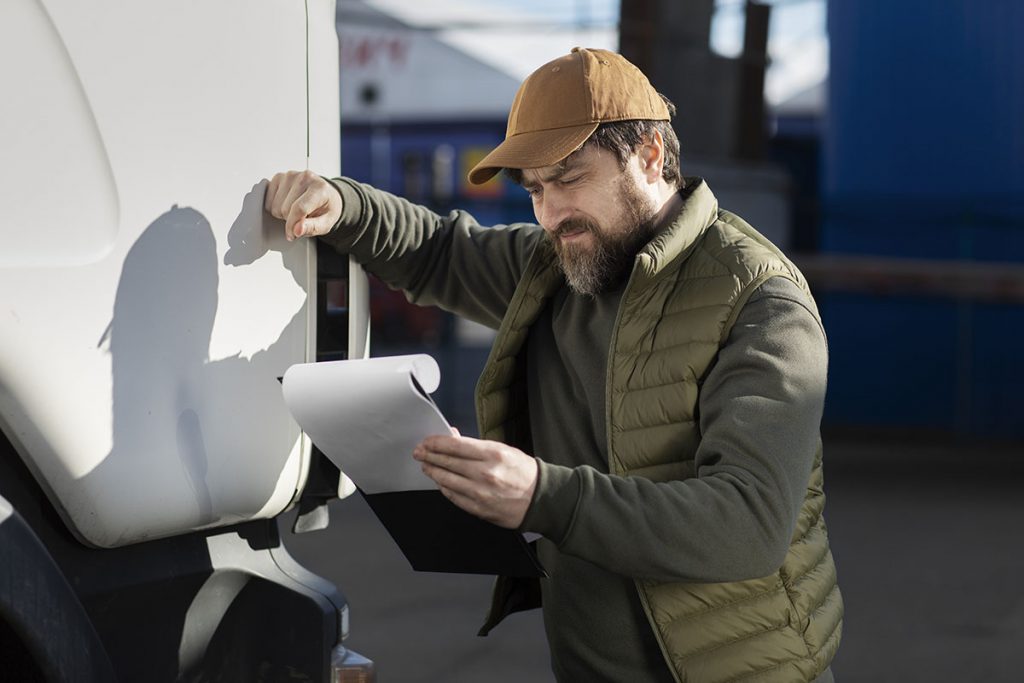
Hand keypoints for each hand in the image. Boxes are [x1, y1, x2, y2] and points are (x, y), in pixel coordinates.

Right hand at [264, 170, 341, 240]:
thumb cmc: (326, 207)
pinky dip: (275, 206)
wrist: (326, 194)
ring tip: (295, 210)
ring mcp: (291, 175)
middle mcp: (305, 178)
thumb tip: (297, 230)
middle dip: (290, 219)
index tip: (292, 235)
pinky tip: (287, 203)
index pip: (299, 209)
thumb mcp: (326, 223)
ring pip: (275, 205)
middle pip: (285, 209)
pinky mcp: (279, 176)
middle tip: (301, 218)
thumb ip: (312, 228)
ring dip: (283, 213)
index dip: (292, 226)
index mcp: (320, 188)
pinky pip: (268, 199)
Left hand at [413, 435, 538, 528]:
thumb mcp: (503, 450)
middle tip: (419, 452)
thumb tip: (453, 438)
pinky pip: (454, 497)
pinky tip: (440, 482)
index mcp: (493, 454)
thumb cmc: (523, 472)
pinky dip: (444, 488)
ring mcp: (481, 493)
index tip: (427, 441)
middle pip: (447, 462)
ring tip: (426, 466)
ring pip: (447, 480)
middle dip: (429, 456)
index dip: (436, 443)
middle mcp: (485, 473)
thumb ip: (476, 446)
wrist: (540, 499)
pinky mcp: (479, 509)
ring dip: (433, 472)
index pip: (455, 446)